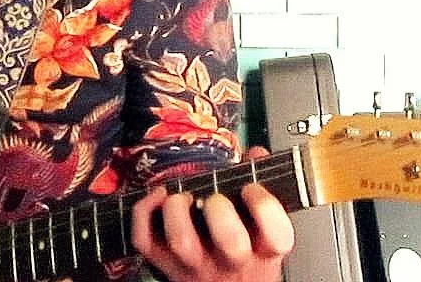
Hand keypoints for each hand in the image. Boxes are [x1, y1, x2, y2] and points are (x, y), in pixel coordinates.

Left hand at [130, 147, 293, 281]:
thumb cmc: (247, 264)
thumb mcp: (266, 237)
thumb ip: (264, 194)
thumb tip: (256, 155)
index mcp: (262, 251)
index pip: (275, 233)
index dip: (263, 203)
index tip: (253, 188)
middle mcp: (231, 261)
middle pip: (229, 240)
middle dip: (221, 208)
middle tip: (215, 197)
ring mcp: (196, 265)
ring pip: (181, 241)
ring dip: (178, 209)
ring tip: (182, 196)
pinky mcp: (167, 265)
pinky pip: (145, 240)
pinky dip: (145, 212)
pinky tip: (158, 197)